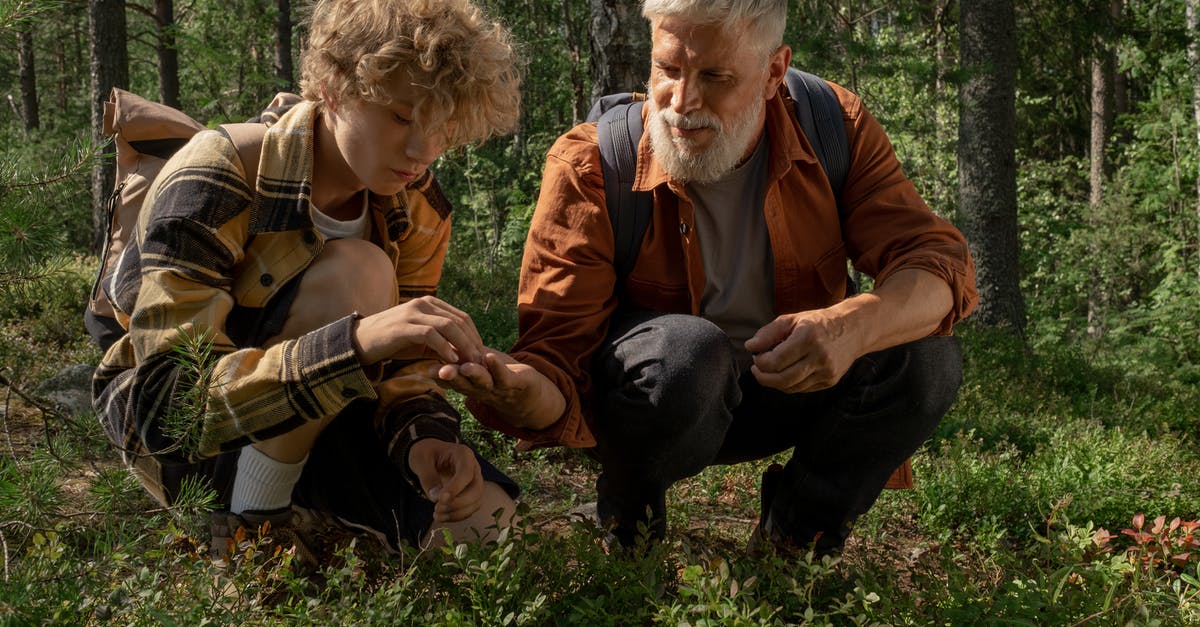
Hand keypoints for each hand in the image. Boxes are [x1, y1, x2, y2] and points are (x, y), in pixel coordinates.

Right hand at [352, 296, 485, 366]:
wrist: (360, 341)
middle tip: (481, 362)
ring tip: (470, 363)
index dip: (475, 336)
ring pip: (448, 325)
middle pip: (459, 321)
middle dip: (473, 342)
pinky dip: (444, 347)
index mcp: (430, 304)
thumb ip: (442, 344)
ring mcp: (413, 313)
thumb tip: (465, 357)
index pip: (462, 317)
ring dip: (463, 345)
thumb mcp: (422, 342)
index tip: (482, 355)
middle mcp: (424, 304)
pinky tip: (450, 360)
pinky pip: (430, 335)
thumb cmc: (393, 343)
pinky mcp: (403, 326)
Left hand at [407, 438, 483, 522]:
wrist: (429, 455)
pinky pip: (470, 508)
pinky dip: (457, 516)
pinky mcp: (470, 494)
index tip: (441, 499)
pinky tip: (442, 517)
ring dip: (458, 513)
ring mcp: (474, 482)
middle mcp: (473, 468)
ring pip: (475, 502)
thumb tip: (436, 498)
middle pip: (476, 489)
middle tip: (437, 508)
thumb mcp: (421, 460)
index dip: (456, 488)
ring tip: (437, 515)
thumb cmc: (426, 453)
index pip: (466, 473)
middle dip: (458, 503)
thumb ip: (428, 477)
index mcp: (463, 454)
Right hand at [437, 349, 564, 429]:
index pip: (450, 380)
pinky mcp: (515, 382)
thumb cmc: (497, 378)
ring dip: (473, 374)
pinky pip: (505, 376)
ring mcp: (497, 387)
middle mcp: (479, 388)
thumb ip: (457, 362)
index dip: (438, 376)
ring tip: (464, 366)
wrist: (529, 396)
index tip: (424, 370)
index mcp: (468, 385)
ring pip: (482, 381)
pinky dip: (497, 368)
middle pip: (463, 383)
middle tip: (438, 371)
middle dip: (451, 377)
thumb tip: (433, 347)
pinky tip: (489, 357)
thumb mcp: (475, 369)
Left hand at [744, 308, 862, 392]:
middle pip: (782, 379)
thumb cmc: (818, 322)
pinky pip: (802, 389)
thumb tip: (750, 347)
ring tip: (769, 371)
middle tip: (756, 369)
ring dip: (774, 382)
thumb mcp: (792, 319)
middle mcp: (819, 356)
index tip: (756, 356)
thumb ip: (768, 333)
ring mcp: (827, 371)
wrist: (853, 329)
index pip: (775, 361)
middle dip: (763, 377)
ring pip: (791, 387)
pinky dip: (789, 384)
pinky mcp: (830, 381)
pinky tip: (785, 373)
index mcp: (808, 338)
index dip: (760, 362)